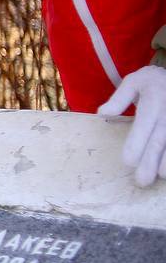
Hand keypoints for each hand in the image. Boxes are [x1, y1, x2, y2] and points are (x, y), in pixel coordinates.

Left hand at [98, 65, 165, 186]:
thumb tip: (102, 114)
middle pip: (159, 141)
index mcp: (152, 102)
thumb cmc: (155, 82)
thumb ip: (119, 98)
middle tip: (141, 181)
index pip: (143, 125)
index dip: (136, 144)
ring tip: (159, 177)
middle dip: (150, 162)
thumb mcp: (134, 82)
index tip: (128, 161)